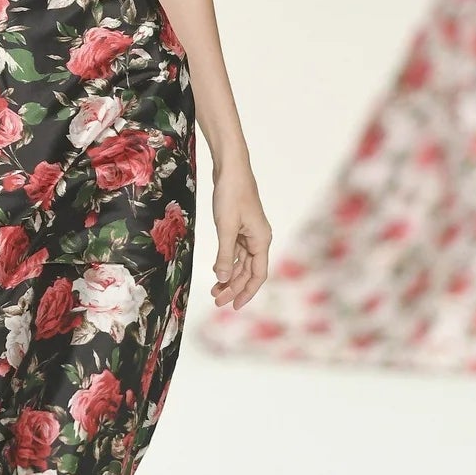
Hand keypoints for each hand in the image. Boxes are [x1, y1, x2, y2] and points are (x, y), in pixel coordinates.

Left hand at [209, 162, 271, 309]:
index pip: (257, 275)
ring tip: (215, 291)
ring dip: (229, 277)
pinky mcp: (240, 226)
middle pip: (249, 271)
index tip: (234, 306)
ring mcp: (250, 232)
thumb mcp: (225, 227)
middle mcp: (259, 239)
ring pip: (242, 263)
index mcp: (261, 240)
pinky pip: (236, 251)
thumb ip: (224, 255)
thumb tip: (223, 279)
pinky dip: (227, 262)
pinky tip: (217, 271)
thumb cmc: (231, 194)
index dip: (247, 292)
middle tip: (217, 301)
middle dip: (234, 287)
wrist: (231, 168)